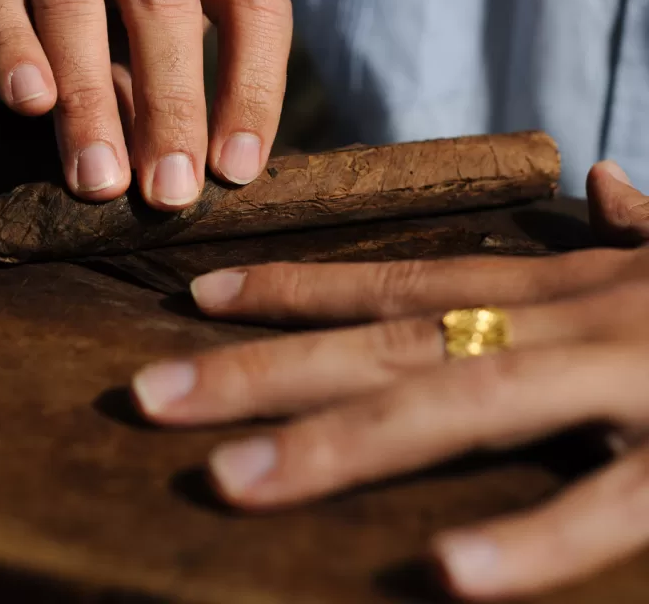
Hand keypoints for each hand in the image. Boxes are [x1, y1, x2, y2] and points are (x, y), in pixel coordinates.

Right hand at [0, 0, 291, 206]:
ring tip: (101, 176)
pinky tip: (32, 102)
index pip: (253, 0)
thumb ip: (174, 97)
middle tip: (170, 190)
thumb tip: (189, 180)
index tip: (236, 171)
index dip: (254, 87)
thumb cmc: (106, 17)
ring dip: (90, 98)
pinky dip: (16, 51)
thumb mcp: (158, 43)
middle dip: (172, 104)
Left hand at [132, 161, 648, 600]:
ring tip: (231, 486)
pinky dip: (531, 538)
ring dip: (343, 448)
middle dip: (264, 368)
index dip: (297, 285)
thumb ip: (643, 223)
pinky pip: (607, 508)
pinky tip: (443, 579)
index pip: (400, 275)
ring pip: (462, 406)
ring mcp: (632, 381)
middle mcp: (572, 318)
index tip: (200, 297)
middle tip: (148, 394)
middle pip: (390, 338)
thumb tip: (604, 182)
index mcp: (562, 283)